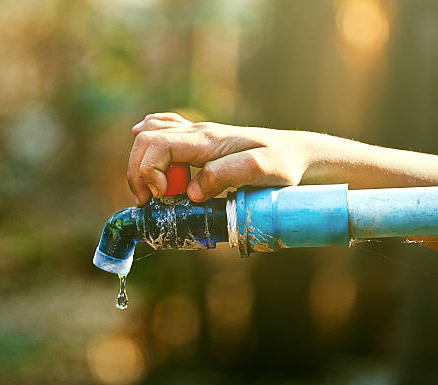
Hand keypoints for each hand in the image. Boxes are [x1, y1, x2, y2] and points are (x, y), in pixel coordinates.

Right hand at [128, 112, 314, 204]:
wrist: (299, 154)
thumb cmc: (284, 164)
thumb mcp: (260, 171)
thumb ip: (224, 176)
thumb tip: (191, 191)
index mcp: (207, 140)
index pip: (158, 145)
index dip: (149, 172)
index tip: (162, 198)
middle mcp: (198, 133)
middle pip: (146, 140)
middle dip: (138, 172)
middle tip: (149, 201)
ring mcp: (198, 135)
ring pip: (151, 135)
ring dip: (142, 163)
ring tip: (154, 190)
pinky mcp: (202, 142)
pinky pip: (165, 129)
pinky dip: (149, 141)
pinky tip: (149, 150)